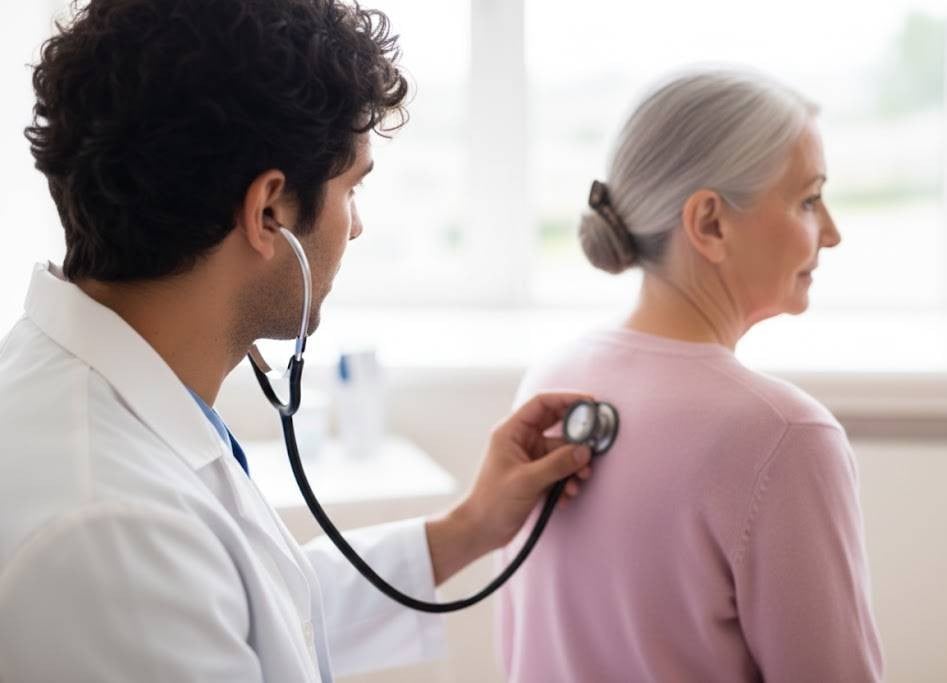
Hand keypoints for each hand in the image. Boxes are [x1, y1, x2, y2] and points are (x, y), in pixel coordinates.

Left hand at [426, 392, 594, 583]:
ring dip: (575, 466)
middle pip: (557, 426)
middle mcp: (522, 441)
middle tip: (594, 446)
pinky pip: (560, 470)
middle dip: (577, 438)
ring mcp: (531, 458)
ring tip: (580, 481)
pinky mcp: (537, 476)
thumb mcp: (527, 481)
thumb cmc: (493, 502)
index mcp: (512, 431)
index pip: (542, 404)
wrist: (481, 531)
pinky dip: (568, 481)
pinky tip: (566, 497)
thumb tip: (585, 451)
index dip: (566, 399)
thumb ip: (557, 464)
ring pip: (563, 452)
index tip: (590, 403)